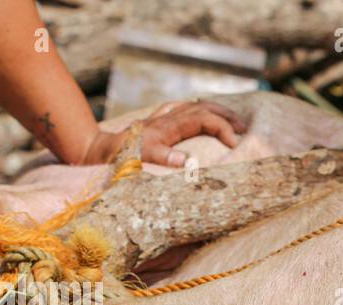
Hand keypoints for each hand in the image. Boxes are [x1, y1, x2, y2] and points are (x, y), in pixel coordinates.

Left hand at [79, 100, 246, 166]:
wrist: (96, 150)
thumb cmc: (119, 157)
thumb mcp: (139, 158)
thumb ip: (162, 157)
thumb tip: (186, 161)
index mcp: (170, 125)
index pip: (205, 119)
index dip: (223, 129)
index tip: (235, 145)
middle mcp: (169, 117)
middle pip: (205, 108)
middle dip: (227, 116)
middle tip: (245, 129)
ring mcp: (164, 117)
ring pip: (197, 105)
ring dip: (217, 111)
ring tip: (234, 122)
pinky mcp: (159, 122)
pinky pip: (185, 109)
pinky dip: (200, 110)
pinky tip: (204, 116)